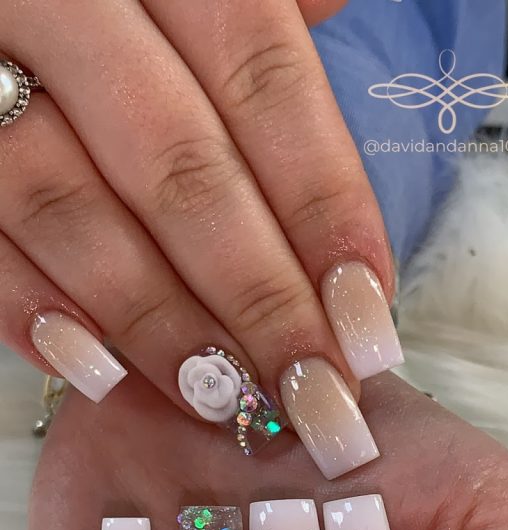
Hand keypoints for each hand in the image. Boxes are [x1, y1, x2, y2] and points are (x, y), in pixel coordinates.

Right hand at [0, 0, 399, 480]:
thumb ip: (253, 1)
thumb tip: (334, 16)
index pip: (263, 83)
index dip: (323, 205)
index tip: (365, 311)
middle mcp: (67, 7)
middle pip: (182, 170)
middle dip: (259, 299)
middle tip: (313, 392)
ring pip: (74, 214)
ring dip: (159, 324)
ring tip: (225, 402)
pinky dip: (33, 310)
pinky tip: (99, 371)